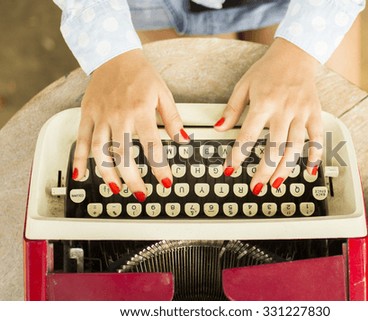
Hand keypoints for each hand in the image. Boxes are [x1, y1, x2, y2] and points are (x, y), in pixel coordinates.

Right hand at [72, 49, 188, 201]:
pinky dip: (79, 158)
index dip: (159, 167)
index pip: (152, 146)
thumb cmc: (140, 74)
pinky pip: (82, 139)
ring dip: (107, 173)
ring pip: (100, 150)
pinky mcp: (87, 114)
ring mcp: (101, 116)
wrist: (114, 54)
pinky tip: (80, 174)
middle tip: (140, 193)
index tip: (165, 181)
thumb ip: (173, 119)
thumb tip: (183, 139)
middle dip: (132, 178)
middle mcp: (119, 115)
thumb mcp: (163, 94)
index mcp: (140, 110)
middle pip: (124, 154)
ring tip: (115, 188)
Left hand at [214, 38, 322, 194]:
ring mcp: (301, 113)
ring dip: (286, 168)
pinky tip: (309, 170)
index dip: (238, 155)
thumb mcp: (244, 85)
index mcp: (264, 103)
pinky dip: (315, 155)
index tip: (230, 169)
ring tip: (276, 183)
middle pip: (274, 147)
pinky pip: (318, 138)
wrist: (295, 53)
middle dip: (264, 171)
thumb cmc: (268, 70)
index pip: (248, 135)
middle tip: (256, 186)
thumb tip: (219, 128)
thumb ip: (232, 109)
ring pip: (295, 147)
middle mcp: (284, 109)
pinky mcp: (315, 113)